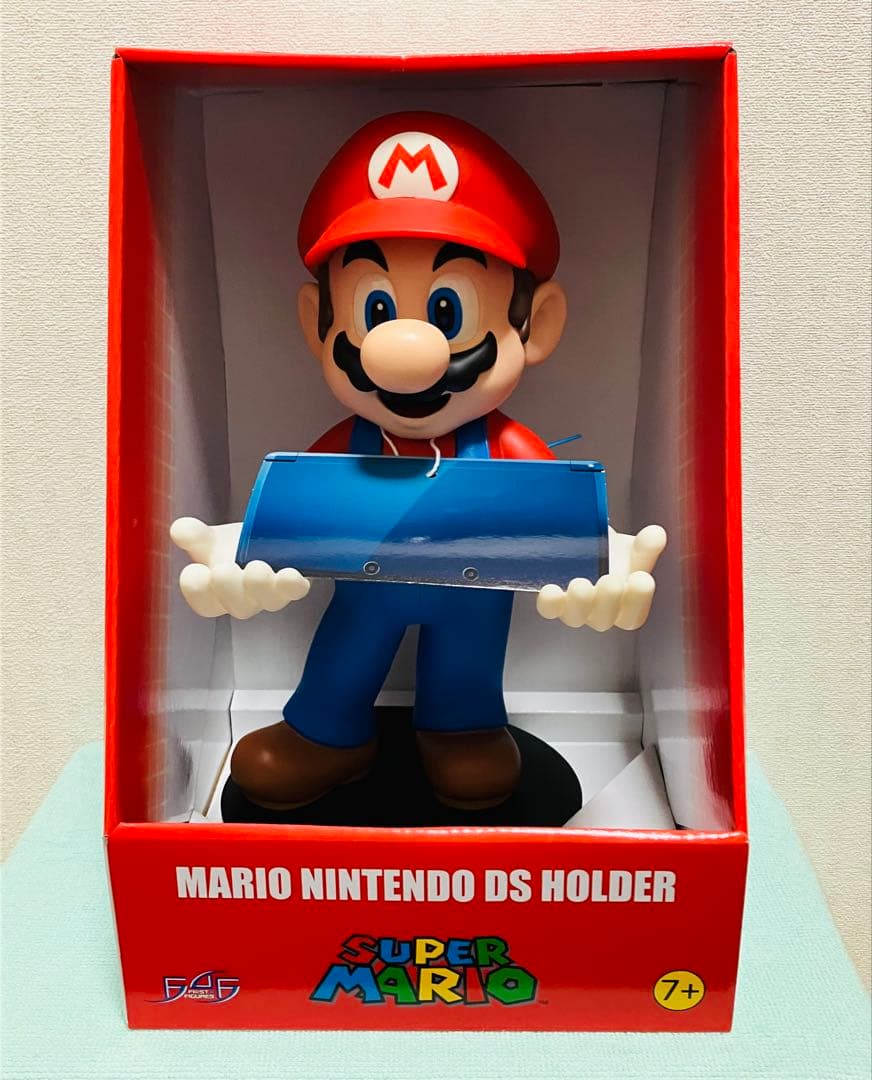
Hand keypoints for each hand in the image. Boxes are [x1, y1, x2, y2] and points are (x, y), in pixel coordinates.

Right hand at [170, 517, 309, 618]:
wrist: (271, 536)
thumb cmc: (234, 546)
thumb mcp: (209, 539)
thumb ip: (193, 536)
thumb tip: (179, 530)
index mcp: (219, 593)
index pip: (205, 603)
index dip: (197, 592)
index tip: (194, 572)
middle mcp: (247, 598)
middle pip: (238, 606)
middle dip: (229, 589)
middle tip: (224, 569)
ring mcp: (273, 593)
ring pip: (269, 600)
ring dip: (261, 586)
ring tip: (255, 568)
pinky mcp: (296, 584)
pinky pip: (296, 590)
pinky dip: (293, 584)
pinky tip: (290, 574)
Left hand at [536, 525, 666, 630]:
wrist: (582, 546)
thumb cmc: (614, 554)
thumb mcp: (633, 548)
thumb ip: (646, 545)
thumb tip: (656, 534)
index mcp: (624, 606)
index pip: (633, 616)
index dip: (638, 601)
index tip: (642, 578)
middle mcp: (599, 613)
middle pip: (604, 619)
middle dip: (608, 600)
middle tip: (611, 580)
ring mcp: (574, 609)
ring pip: (575, 617)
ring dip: (578, 602)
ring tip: (581, 583)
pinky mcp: (552, 602)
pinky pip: (548, 609)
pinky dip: (549, 602)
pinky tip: (551, 589)